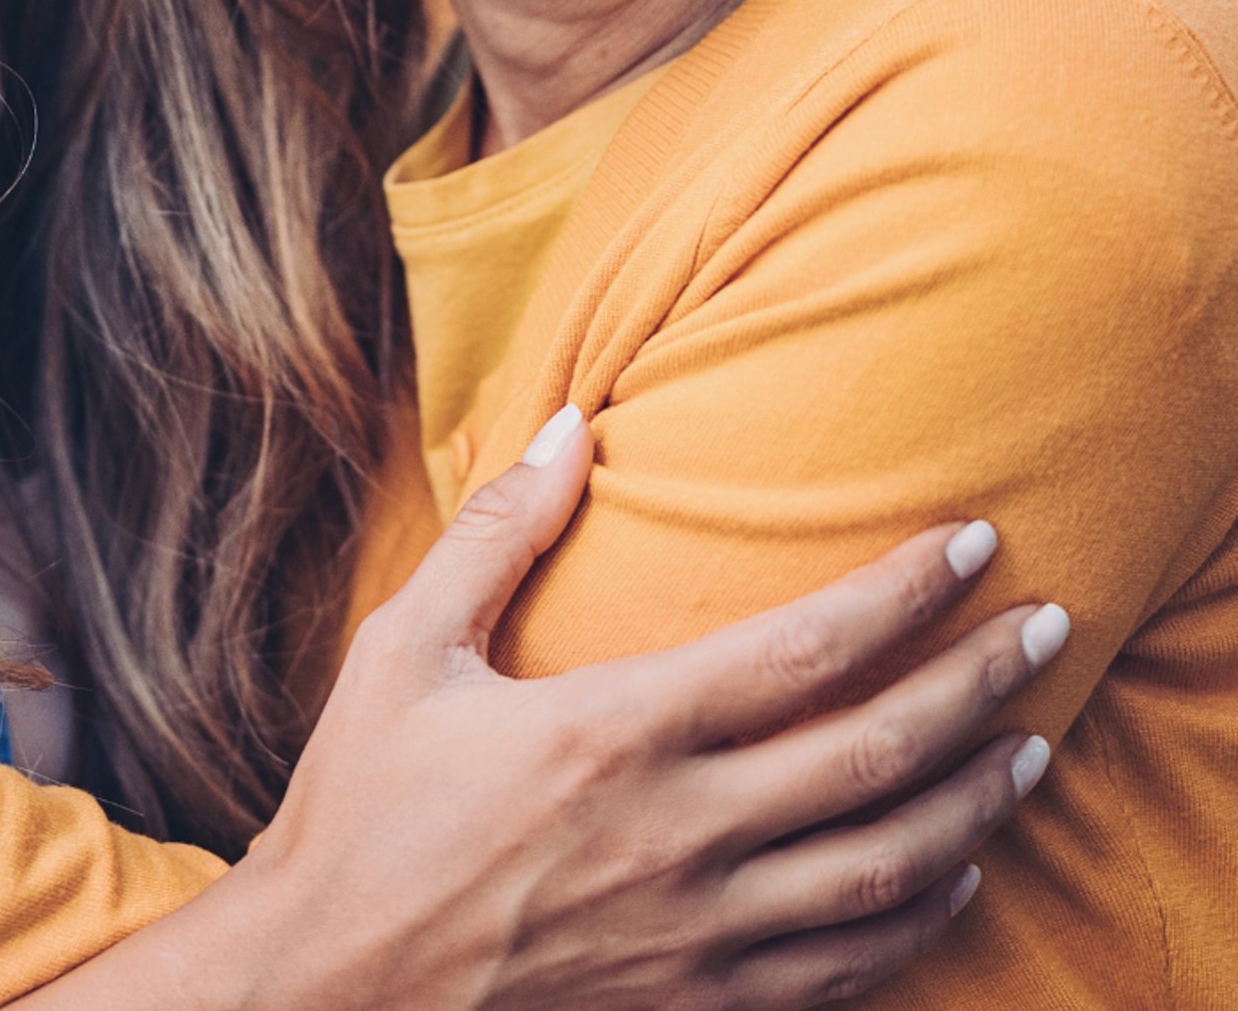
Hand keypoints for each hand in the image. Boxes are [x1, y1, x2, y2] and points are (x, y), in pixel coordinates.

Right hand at [204, 421, 1059, 1010]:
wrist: (328, 986)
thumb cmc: (360, 805)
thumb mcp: (403, 646)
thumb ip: (497, 532)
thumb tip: (568, 423)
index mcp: (616, 731)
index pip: (804, 652)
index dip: (904, 592)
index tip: (972, 541)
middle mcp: (679, 834)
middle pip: (876, 756)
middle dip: (978, 686)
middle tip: (1048, 629)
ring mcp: (696, 933)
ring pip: (885, 870)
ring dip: (974, 803)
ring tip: (1029, 747)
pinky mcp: (692, 1004)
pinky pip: (847, 972)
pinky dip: (922, 921)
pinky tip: (955, 876)